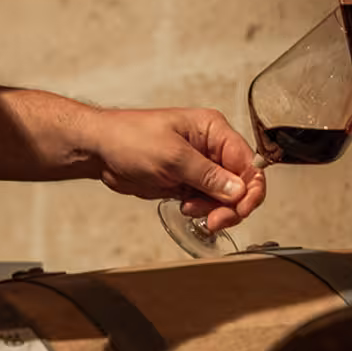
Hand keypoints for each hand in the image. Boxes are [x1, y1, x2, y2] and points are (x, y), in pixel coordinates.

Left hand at [89, 107, 266, 233]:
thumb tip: (239, 190)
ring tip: (191, 211)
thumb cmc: (130, 138)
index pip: (248, 162)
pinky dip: (203, 211)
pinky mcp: (188, 182)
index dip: (250, 190)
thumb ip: (207, 175)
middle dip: (232, 205)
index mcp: (213, 130)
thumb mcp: (171, 156)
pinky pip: (208, 202)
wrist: (100, 150)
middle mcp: (211, 147)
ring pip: (226, 197)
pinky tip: (186, 209)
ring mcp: (200, 166)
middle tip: (215, 220)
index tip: (241, 209)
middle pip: (241, 183)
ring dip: (215, 210)